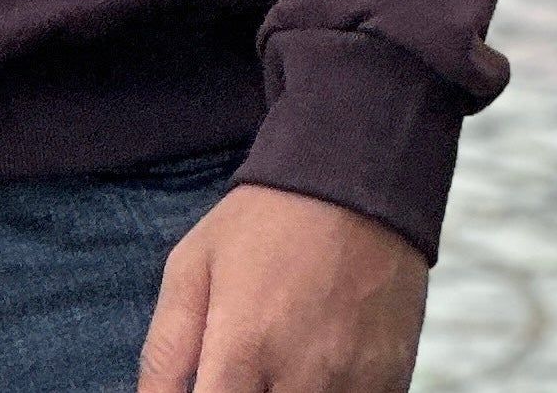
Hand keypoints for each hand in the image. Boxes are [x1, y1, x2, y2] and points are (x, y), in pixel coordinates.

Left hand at [138, 185, 428, 391]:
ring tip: (278, 360)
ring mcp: (354, 384)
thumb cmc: (264, 225)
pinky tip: (319, 365)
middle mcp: (303, 377)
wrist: (353, 183)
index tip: (208, 385)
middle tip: (243, 368)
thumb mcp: (191, 269)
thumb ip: (164, 353)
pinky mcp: (391, 381)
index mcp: (244, 349)